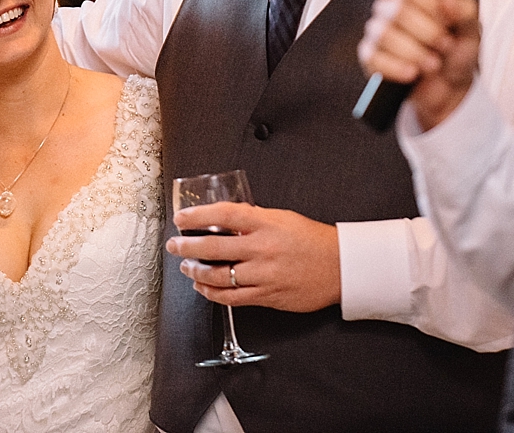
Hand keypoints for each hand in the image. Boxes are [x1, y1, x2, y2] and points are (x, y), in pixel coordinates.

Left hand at [166, 203, 339, 312]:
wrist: (340, 267)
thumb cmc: (313, 240)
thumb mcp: (283, 218)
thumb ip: (254, 218)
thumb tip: (227, 218)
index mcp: (266, 224)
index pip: (224, 215)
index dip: (198, 216)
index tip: (181, 218)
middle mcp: (262, 249)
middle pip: (214, 247)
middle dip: (187, 246)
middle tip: (174, 244)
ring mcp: (263, 275)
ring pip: (218, 276)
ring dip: (196, 272)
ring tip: (185, 267)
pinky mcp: (266, 296)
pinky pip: (232, 298)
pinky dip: (212, 293)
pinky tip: (203, 288)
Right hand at [358, 0, 480, 130]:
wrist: (450, 88)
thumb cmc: (457, 53)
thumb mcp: (471, 31)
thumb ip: (464, 11)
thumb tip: (446, 0)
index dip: (429, 4)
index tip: (447, 23)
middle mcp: (391, 10)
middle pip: (397, 10)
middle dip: (427, 33)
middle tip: (445, 47)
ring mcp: (378, 34)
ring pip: (385, 35)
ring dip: (414, 53)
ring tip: (433, 65)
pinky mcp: (370, 58)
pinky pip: (374, 58)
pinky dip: (396, 68)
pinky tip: (412, 74)